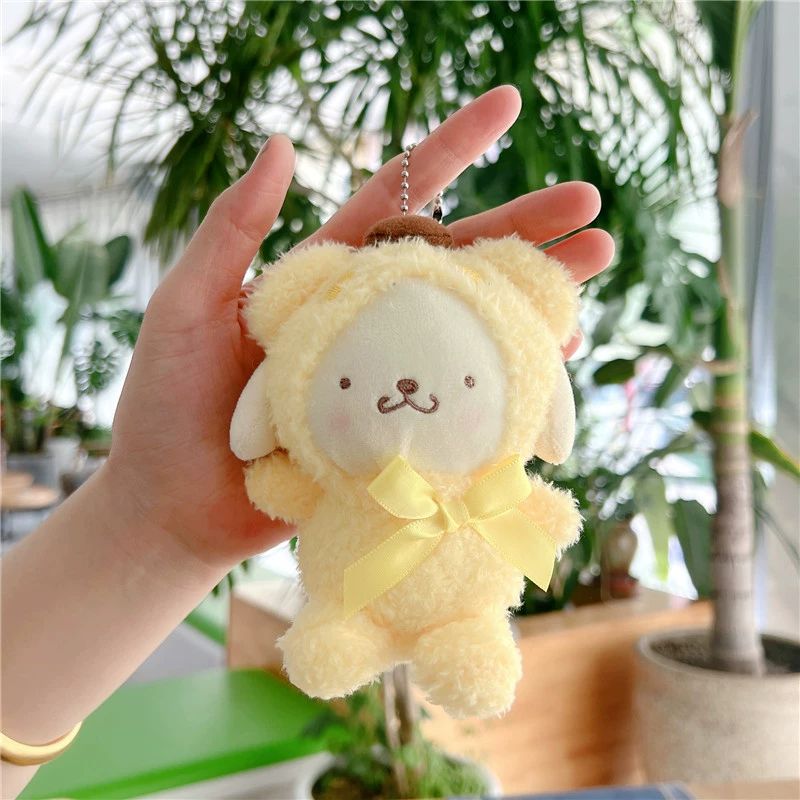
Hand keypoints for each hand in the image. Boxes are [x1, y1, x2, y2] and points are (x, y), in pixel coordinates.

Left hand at [106, 85, 613, 571]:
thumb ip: (232, 231)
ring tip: (594, 275)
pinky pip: (461, 402)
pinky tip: (553, 361)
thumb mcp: (185, 305)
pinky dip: (507, 381)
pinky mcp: (396, 434)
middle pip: (457, 263)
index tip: (509, 106)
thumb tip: (280, 143)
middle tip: (590, 208)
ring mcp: (388, 379)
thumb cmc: (166, 405)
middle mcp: (366, 322)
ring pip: (470, 328)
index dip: (452, 152)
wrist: (173, 508)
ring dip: (533, 300)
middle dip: (525, 228)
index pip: (397, 201)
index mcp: (324, 280)